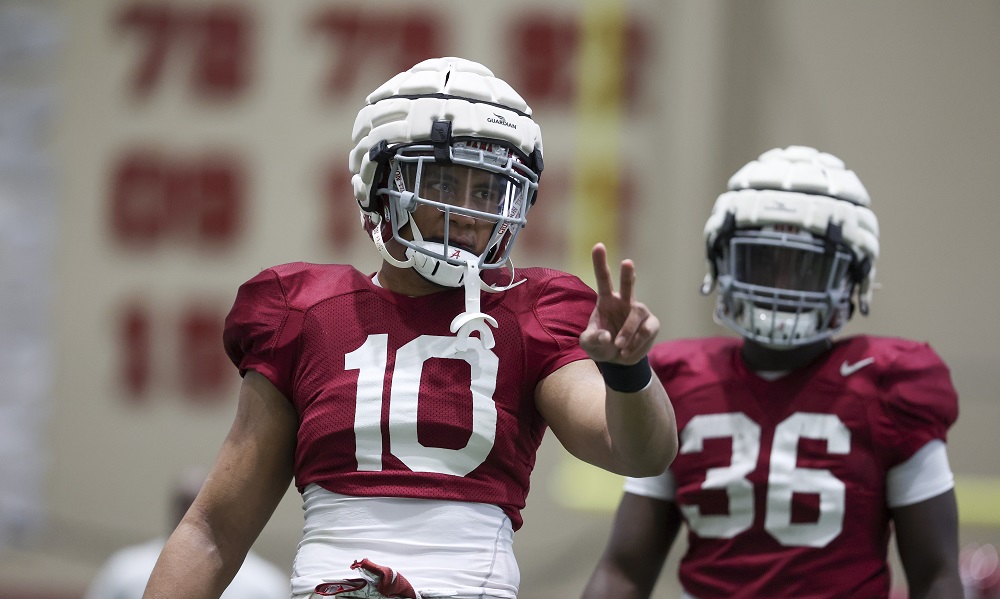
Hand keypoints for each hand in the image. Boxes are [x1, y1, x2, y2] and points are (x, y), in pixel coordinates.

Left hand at [580, 243, 659, 364]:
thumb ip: (592, 339)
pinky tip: (627, 352)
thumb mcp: (588, 344)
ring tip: (619, 347)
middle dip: (628, 274)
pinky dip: (636, 343)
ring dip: (628, 332)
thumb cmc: (601, 345)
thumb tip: (607, 336)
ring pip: (637, 314)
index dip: (600, 262)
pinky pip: (646, 330)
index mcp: (606, 301)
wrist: (618, 360)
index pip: (603, 278)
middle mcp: (624, 302)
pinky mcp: (651, 324)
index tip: (598, 245)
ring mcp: (638, 312)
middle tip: (627, 262)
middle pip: (628, 284)